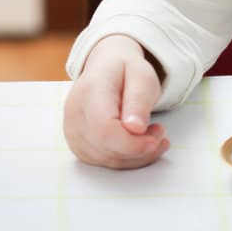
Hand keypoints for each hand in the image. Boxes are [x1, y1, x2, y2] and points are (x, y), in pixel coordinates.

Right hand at [63, 34, 169, 168]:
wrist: (106, 68)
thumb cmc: (125, 71)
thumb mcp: (142, 76)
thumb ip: (139, 100)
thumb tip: (135, 129)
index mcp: (89, 90)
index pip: (104, 129)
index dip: (132, 143)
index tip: (157, 137)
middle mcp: (74, 113)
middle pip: (105, 148)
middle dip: (139, 149)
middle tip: (159, 131)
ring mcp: (72, 131)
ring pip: (107, 160)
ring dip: (137, 156)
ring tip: (152, 134)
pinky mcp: (78, 144)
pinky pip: (104, 163)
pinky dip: (128, 159)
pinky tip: (139, 144)